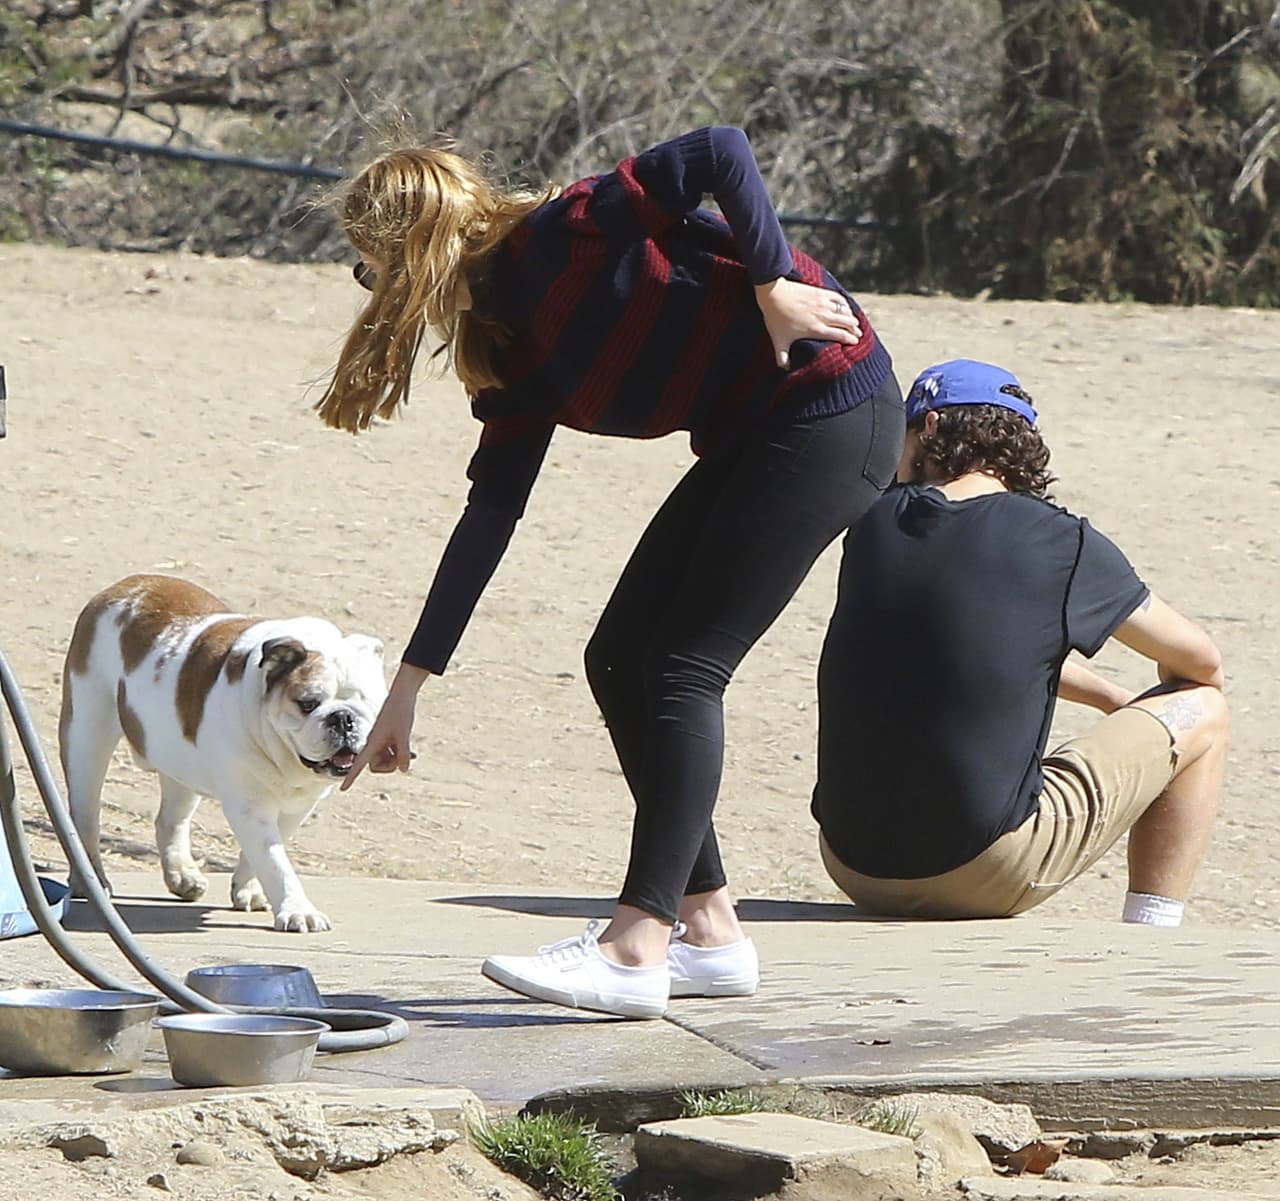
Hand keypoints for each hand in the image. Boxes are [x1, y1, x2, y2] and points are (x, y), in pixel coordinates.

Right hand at [339, 664, 428, 791]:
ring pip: (385, 761)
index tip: (343, 789)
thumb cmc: (401, 712)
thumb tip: (403, 770)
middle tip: (405, 758)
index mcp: (373, 742)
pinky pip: (391, 754)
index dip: (351, 777)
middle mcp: (374, 743)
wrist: (403, 695)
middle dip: (390, 766)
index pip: (359, 764)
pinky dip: (400, 754)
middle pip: (376, 766)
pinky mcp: (388, 738)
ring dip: (396, 760)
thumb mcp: (404, 734)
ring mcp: (381, 741)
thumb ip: (403, 753)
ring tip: (410, 753)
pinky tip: (412, 754)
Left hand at [753, 278, 861, 368]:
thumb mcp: (778, 341)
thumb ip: (782, 358)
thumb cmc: (776, 318)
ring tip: (855, 322)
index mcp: (816, 329)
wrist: (774, 294)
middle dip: (854, 329)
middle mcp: (823, 316)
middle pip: (846, 323)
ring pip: (844, 311)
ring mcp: (823, 303)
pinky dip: (844, 304)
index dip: (850, 339)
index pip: (840, 335)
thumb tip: (784, 370)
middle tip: (858, 334)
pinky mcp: (821, 293)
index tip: (855, 342)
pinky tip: (846, 307)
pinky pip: (838, 298)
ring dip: (851, 317)